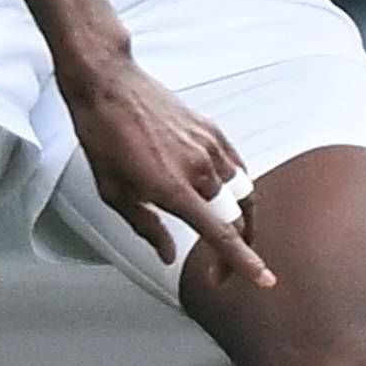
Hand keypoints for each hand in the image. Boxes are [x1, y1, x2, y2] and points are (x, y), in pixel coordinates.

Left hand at [57, 50, 271, 286]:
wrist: (108, 84)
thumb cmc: (103, 135)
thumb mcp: (113, 193)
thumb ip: (146, 228)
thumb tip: (168, 254)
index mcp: (171, 188)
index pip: (221, 235)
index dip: (245, 262)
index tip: (263, 280)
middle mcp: (197, 168)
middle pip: (238, 219)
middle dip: (238, 250)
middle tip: (222, 270)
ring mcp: (209, 146)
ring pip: (242, 194)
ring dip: (239, 220)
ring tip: (227, 235)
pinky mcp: (212, 130)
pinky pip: (238, 167)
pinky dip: (238, 188)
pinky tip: (227, 198)